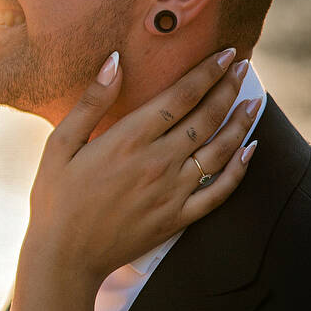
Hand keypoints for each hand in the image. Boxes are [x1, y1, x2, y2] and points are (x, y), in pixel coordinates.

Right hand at [24, 48, 260, 287]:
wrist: (64, 257)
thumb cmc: (55, 198)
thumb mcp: (60, 144)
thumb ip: (91, 102)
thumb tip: (114, 61)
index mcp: (128, 139)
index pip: (180, 96)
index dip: (207, 72)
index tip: (226, 53)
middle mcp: (157, 162)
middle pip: (206, 118)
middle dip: (228, 88)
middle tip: (244, 66)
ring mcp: (172, 192)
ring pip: (219, 151)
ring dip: (241, 123)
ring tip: (254, 101)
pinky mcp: (178, 219)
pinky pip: (219, 192)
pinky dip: (239, 170)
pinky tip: (250, 152)